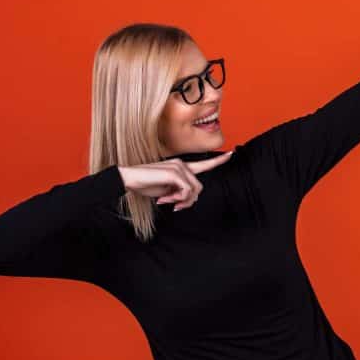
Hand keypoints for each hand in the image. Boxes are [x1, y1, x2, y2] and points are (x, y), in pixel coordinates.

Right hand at [117, 151, 233, 211]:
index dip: (218, 161)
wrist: (128, 179)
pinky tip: (164, 199)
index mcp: (181, 167)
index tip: (231, 154)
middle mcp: (182, 164)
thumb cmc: (146, 184)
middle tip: (173, 205)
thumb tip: (190, 199)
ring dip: (181, 201)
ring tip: (166, 201)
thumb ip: (180, 192)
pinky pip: (186, 191)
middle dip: (188, 201)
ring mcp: (178, 167)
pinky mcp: (174, 173)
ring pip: (194, 191)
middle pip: (199, 188)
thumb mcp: (167, 191)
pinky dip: (177, 199)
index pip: (204, 164)